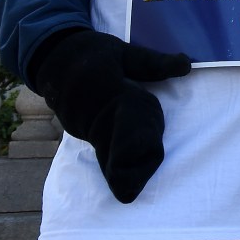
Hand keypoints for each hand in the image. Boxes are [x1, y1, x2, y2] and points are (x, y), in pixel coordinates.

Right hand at [31, 29, 191, 203]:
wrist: (53, 57)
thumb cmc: (94, 52)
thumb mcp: (125, 51)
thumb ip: (154, 63)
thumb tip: (186, 67)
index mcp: (103, 85)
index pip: (124, 110)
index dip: (137, 131)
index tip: (150, 148)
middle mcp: (89, 110)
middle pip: (113, 138)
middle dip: (131, 159)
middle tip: (135, 188)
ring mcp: (80, 123)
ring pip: (106, 148)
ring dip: (124, 163)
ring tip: (135, 186)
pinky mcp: (77, 131)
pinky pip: (100, 148)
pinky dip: (113, 162)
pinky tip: (124, 184)